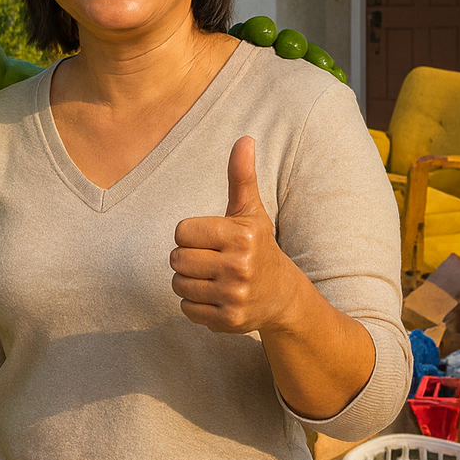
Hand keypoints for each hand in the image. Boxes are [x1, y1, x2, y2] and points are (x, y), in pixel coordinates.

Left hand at [170, 136, 304, 334]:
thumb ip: (241, 176)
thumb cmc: (258, 246)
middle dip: (188, 258)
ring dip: (189, 281)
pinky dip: (195, 304)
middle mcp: (240, 266)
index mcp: (241, 236)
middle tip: (211, 260)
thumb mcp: (250, 212)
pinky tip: (216, 297)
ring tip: (213, 278)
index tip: (211, 240)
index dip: (191, 235)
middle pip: (176, 259)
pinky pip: (186, 308)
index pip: (181, 232)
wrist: (283, 297)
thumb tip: (244, 138)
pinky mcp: (228, 321)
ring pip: (178, 284)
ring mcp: (234, 296)